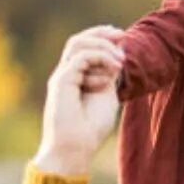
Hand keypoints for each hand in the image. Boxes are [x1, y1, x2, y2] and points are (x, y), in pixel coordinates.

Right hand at [32, 25, 125, 175]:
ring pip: (77, 44)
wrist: (74, 149)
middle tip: (121, 35)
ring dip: (102, 46)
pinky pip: (81, 58)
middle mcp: (65, 74)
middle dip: (101, 34)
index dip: (100, 36)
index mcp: (74, 78)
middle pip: (78, 41)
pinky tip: (115, 69)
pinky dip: (100, 58)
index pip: (82, 47)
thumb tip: (118, 57)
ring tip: (120, 60)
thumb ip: (109, 77)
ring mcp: (62, 77)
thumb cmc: (90, 129)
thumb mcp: (106, 96)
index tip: (120, 35)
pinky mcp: (61, 81)